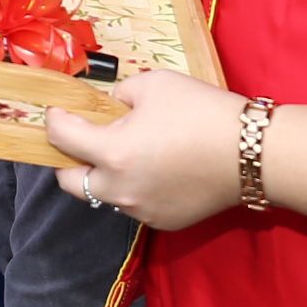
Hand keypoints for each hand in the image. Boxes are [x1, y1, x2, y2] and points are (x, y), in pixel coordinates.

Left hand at [45, 68, 243, 229]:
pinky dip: (133, 187)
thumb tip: (108, 106)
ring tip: (129, 151)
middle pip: (69, 181)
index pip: (61, 138)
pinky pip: (133, 205)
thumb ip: (118, 95)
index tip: (59, 110)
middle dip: (68, 159)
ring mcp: (141, 211)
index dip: (54, 119)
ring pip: (103, 195)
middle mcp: (120, 190)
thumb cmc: (202, 112)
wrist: (252, 153)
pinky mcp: (162, 222)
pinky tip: (156, 169)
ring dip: (104, 175)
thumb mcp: (153, 84)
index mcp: (112, 153)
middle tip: (84, 138)